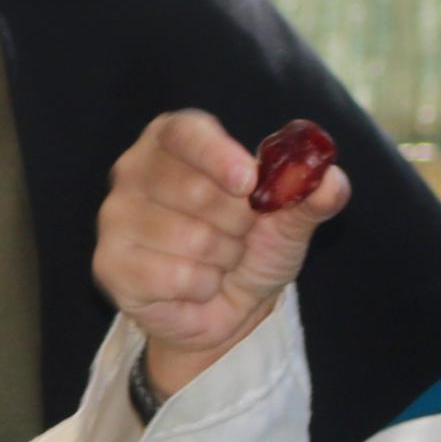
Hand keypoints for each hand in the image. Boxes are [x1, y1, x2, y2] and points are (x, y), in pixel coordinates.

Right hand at [92, 111, 352, 401]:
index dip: (217, 155)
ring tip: (217, 262)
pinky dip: (201, 287)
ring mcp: (115, 216)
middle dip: (238, 223)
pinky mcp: (108, 262)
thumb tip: (331, 181)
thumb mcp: (288, 220)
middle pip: (194, 189)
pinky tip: (194, 285)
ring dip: (222, 260)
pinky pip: (174, 276)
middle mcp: (134, 169)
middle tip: (240, 234)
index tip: (248, 181)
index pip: (185, 133)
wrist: (225, 308)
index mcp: (174, 140)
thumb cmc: (251, 248)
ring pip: (190, 239)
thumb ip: (310, 198)